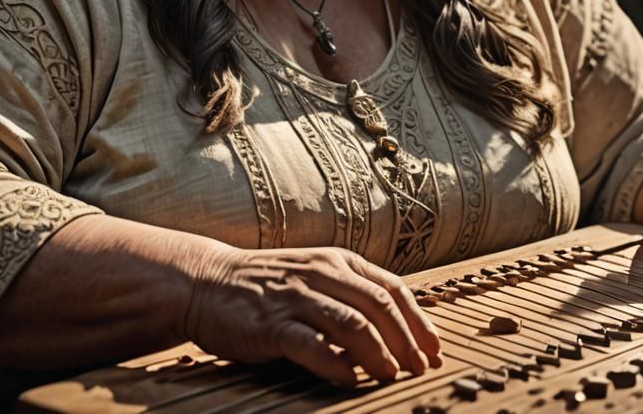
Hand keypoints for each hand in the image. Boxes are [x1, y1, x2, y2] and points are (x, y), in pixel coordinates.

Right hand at [183, 242, 441, 385]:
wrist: (208, 282)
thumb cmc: (267, 285)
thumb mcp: (314, 277)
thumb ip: (349, 295)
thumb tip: (393, 332)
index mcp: (337, 262)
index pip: (392, 288)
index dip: (419, 320)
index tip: (435, 349)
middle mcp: (322, 274)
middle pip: (380, 306)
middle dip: (408, 340)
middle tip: (422, 369)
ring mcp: (297, 297)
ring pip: (354, 324)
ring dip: (380, 353)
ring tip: (393, 376)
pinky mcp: (272, 324)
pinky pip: (312, 345)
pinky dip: (336, 364)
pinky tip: (349, 380)